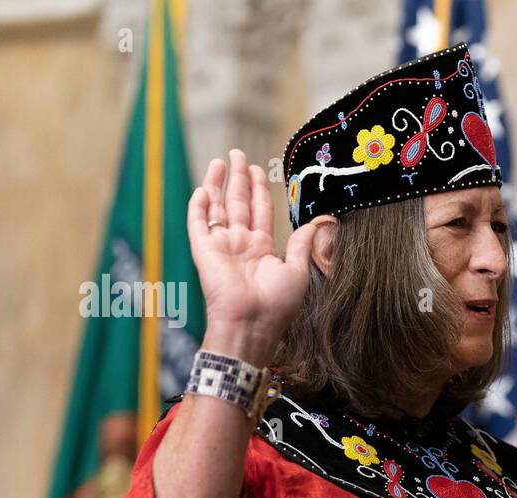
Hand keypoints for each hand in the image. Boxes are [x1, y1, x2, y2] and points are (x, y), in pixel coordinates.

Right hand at [187, 149, 322, 364]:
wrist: (252, 323)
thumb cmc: (277, 305)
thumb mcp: (298, 271)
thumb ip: (303, 244)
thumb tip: (318, 223)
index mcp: (262, 249)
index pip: (260, 211)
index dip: (259, 190)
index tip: (260, 169)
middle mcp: (240, 244)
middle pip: (238, 203)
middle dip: (239, 178)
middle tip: (239, 154)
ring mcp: (221, 246)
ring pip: (218, 207)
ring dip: (218, 184)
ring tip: (221, 161)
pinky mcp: (203, 250)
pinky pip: (198, 223)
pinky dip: (199, 206)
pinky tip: (204, 187)